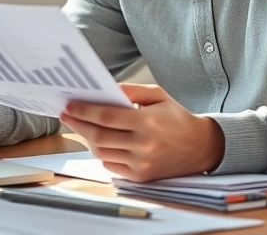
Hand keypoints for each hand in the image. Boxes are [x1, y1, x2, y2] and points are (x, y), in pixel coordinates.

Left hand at [59, 83, 224, 182]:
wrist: (201, 147)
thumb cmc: (177, 118)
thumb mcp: (159, 95)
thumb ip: (132, 90)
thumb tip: (106, 89)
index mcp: (147, 122)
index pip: (107, 116)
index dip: (84, 111)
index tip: (69, 106)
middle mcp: (143, 145)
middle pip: (99, 136)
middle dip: (78, 125)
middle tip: (66, 115)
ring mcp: (141, 163)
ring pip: (102, 153)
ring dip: (87, 139)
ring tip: (80, 126)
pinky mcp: (141, 176)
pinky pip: (111, 165)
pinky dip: (101, 153)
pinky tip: (98, 141)